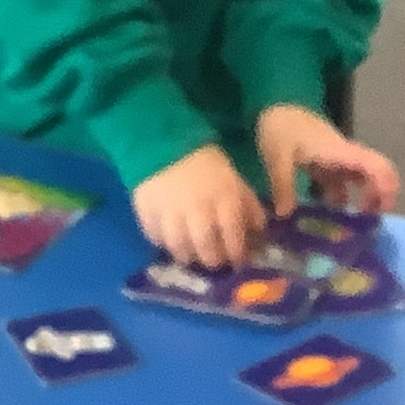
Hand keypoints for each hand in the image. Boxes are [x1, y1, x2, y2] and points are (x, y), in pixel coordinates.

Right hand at [133, 145, 264, 269]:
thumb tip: (258, 231)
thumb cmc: (206, 163)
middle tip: (214, 261)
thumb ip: (248, 206)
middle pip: (205, 248)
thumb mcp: (234, 180)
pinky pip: (155, 236)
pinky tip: (169, 241)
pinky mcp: (146, 210)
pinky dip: (163, 243)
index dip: (237, 255)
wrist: (166, 142)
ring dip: (187, 256)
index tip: (237, 261)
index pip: (233, 238)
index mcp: (224, 199)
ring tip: (191, 255)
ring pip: (179, 247)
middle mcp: (197, 209)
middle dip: (212, 260)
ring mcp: (170, 211)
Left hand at [255, 103, 400, 217]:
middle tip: (368, 225)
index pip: (375, 167)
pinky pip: (344, 187)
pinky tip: (326, 220)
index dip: (386, 188)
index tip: (380, 212)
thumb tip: (287, 214)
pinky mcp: (330, 168)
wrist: (278, 111)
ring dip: (363, 203)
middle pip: (380, 174)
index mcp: (340, 152)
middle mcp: (346, 157)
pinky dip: (342, 203)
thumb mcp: (277, 156)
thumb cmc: (282, 128)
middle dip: (381, 199)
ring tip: (348, 229)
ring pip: (364, 182)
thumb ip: (283, 184)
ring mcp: (340, 163)